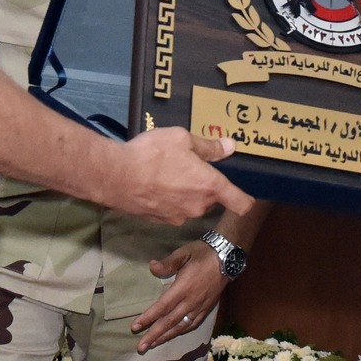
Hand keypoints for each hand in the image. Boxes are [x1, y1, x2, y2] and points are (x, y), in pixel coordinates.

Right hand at [115, 128, 254, 223]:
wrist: (113, 176)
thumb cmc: (152, 154)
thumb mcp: (182, 139)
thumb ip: (209, 147)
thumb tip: (230, 146)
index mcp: (210, 186)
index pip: (241, 203)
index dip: (246, 200)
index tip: (245, 195)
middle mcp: (198, 206)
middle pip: (211, 199)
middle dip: (204, 185)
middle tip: (188, 165)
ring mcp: (178, 216)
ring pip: (190, 203)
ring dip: (184, 192)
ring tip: (166, 172)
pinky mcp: (159, 221)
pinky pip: (172, 209)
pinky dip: (168, 199)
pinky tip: (153, 183)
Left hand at [131, 240, 226, 352]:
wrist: (227, 257)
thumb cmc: (203, 253)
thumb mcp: (184, 253)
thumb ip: (168, 263)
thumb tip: (152, 267)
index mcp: (183, 288)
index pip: (162, 307)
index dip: (148, 318)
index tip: (135, 327)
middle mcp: (191, 301)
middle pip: (169, 322)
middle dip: (154, 335)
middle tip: (140, 347)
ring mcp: (200, 306)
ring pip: (181, 326)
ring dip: (166, 336)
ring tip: (153, 345)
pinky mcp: (207, 308)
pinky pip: (193, 324)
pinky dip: (182, 331)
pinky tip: (174, 335)